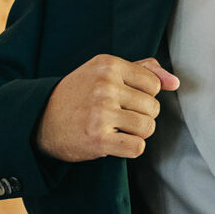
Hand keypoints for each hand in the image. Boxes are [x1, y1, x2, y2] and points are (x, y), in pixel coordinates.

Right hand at [33, 55, 179, 161]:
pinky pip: (137, 147)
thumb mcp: (105, 72)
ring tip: (118, 129)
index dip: (144, 96)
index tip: (124, 99)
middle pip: (153, 107)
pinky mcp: (98, 138)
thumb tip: (175, 82)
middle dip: (142, 116)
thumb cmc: (78, 95)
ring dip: (137, 133)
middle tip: (119, 117)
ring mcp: (101, 112)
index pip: (153, 84)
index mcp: (108, 65)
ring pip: (148, 127)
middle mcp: (105, 86)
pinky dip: (130, 148)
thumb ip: (142, 71)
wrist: (39, 120)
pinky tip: (115, 142)